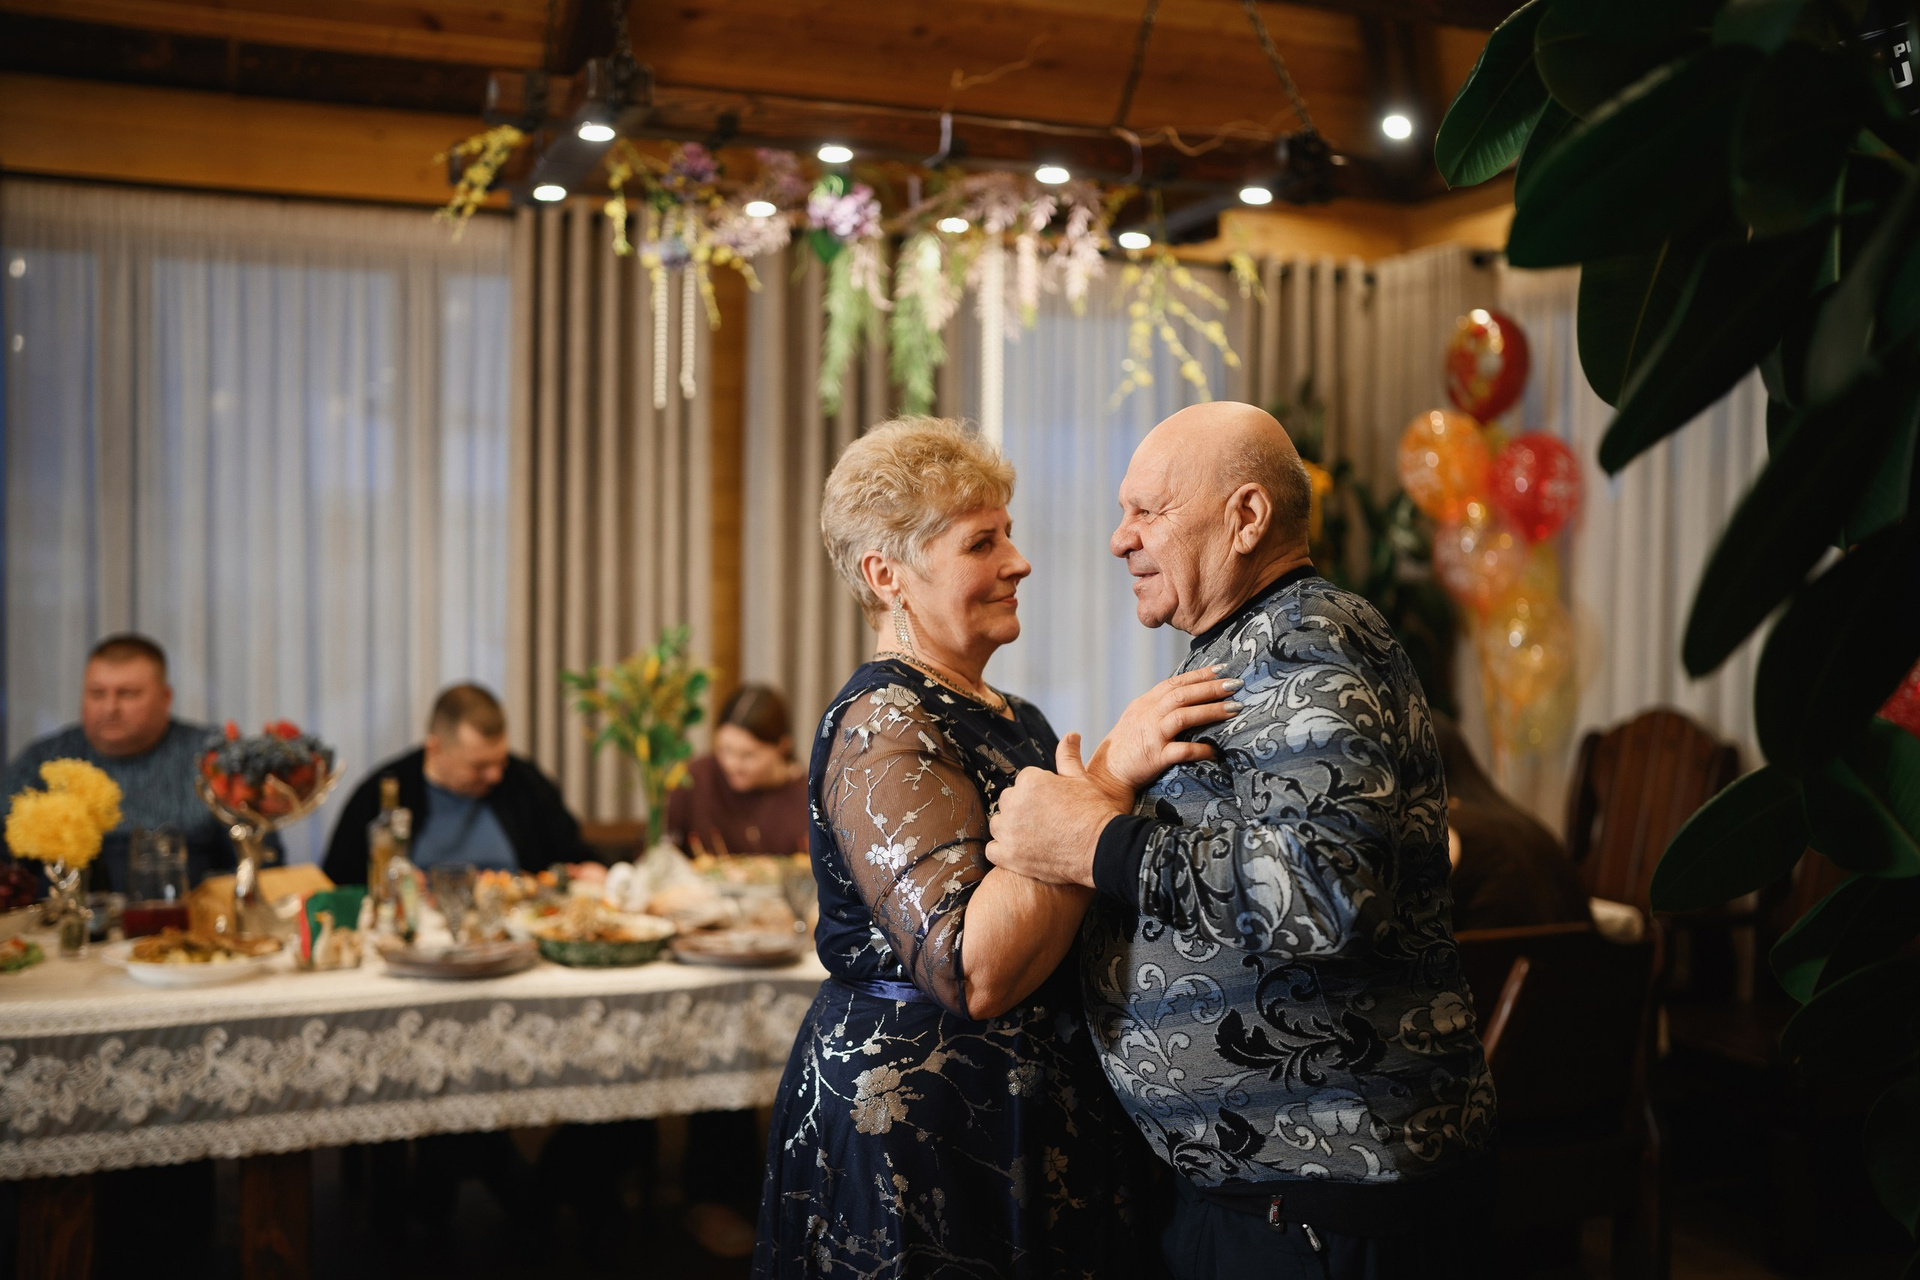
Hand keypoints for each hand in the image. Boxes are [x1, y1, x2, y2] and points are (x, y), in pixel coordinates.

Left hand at [984, 734, 1126, 887]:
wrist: (1102, 848)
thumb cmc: (1094, 812)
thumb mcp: (1082, 779)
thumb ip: (1068, 756)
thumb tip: (1070, 734)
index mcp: (1028, 780)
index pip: (1023, 783)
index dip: (1039, 794)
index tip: (1054, 806)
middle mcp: (1014, 803)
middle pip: (1008, 802)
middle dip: (1022, 810)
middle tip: (1047, 822)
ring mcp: (1009, 830)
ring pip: (999, 824)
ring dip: (1011, 830)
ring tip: (1036, 838)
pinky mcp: (1007, 855)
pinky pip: (993, 850)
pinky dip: (1004, 852)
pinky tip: (1022, 853)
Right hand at [1088, 666, 1242, 801]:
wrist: (1108, 773)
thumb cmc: (1126, 747)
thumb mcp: (1138, 719)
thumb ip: (1158, 707)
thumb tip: (1186, 697)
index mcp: (1145, 704)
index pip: (1174, 683)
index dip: (1198, 675)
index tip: (1221, 669)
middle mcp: (1148, 715)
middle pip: (1182, 695)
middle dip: (1210, 688)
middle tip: (1234, 684)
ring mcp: (1152, 735)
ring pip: (1183, 716)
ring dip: (1211, 711)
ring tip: (1235, 708)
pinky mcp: (1156, 757)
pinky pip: (1182, 751)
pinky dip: (1201, 749)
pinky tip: (1215, 750)